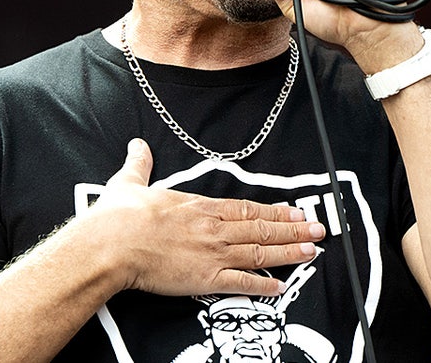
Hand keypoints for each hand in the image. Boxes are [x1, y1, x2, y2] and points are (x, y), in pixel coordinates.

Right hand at [90, 139, 324, 296]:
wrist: (112, 243)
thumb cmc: (118, 216)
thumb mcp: (129, 182)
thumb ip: (139, 165)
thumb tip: (137, 145)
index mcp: (199, 206)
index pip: (246, 208)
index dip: (274, 211)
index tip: (294, 211)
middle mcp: (213, 228)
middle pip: (261, 228)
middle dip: (293, 230)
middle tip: (318, 230)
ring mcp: (212, 253)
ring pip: (259, 252)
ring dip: (288, 252)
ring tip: (311, 252)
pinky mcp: (205, 278)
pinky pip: (242, 282)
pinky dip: (263, 284)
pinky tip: (280, 286)